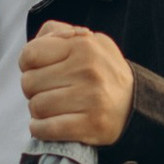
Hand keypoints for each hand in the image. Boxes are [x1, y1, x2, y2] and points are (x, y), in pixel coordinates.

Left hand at [20, 23, 134, 145]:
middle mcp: (88, 70)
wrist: (136, 103)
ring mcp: (92, 98)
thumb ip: (58, 33)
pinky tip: (47, 125)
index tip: (38, 72)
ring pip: (36, 107)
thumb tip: (33, 44)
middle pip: (29, 83)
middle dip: (33, 90)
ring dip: (38, 112)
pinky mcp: (92, 124)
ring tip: (52, 109)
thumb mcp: (87, 41)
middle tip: (47, 92)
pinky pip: (47, 128)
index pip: (30, 54)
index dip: (28, 65)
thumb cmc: (101, 71)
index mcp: (83, 46)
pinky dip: (40, 129)